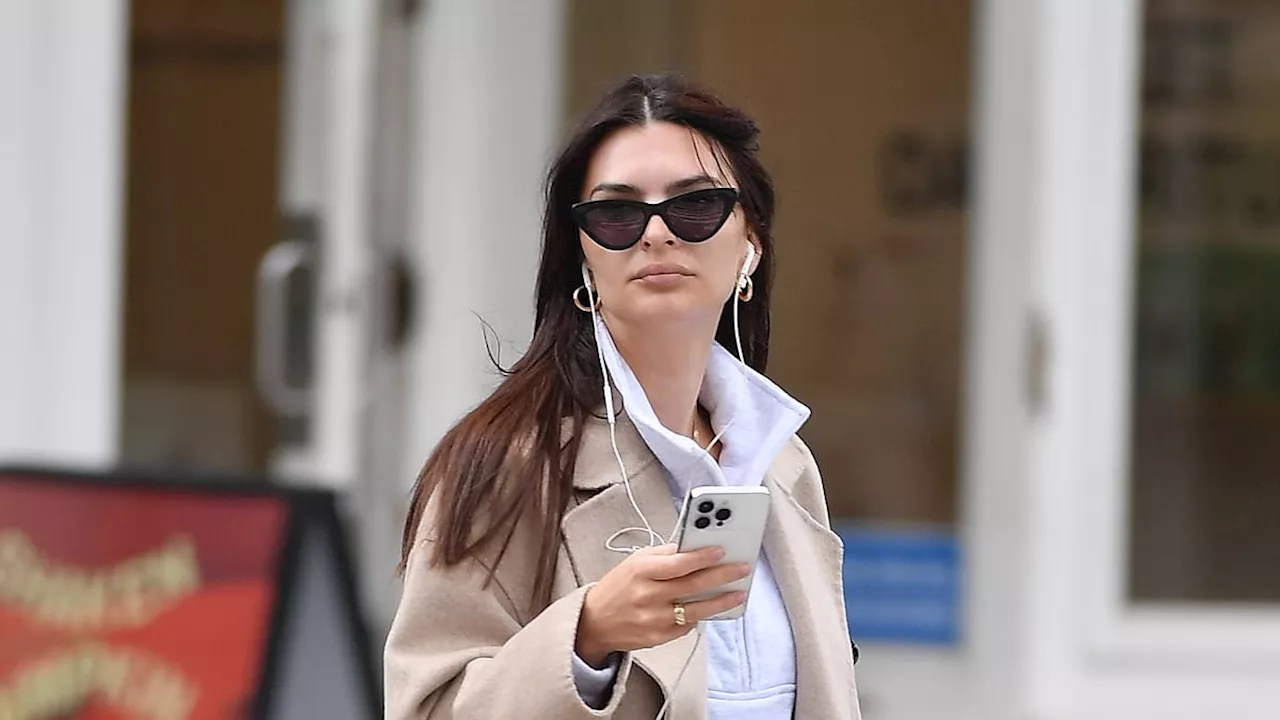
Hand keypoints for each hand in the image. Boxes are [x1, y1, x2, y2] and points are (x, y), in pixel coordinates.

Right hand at [574, 544, 749, 666]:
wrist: (594, 622)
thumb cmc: (618, 586)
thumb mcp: (635, 562)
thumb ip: (664, 555)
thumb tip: (694, 548)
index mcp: (641, 572)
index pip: (679, 563)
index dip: (703, 557)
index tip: (722, 551)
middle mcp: (647, 596)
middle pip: (692, 586)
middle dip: (722, 576)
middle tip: (742, 569)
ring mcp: (653, 620)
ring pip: (695, 610)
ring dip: (720, 602)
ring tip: (738, 593)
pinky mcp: (657, 638)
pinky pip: (686, 626)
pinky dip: (698, 616)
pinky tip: (708, 608)